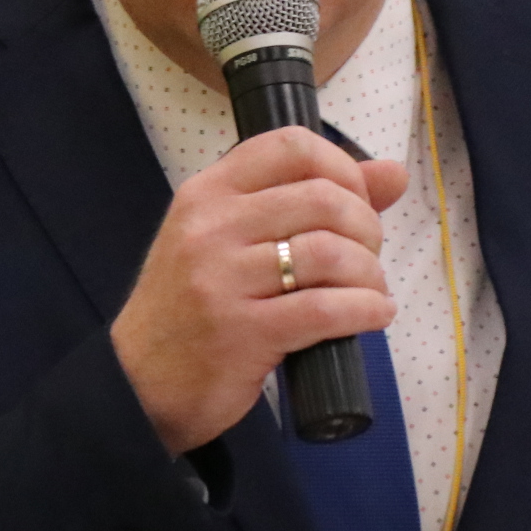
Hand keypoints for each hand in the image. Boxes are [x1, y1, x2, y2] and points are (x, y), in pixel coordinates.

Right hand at [111, 126, 406, 454]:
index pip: (290, 146)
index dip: (343, 167)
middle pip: (322, 199)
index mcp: (206, 193)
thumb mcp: (228, 242)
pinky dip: (365, 310)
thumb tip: (392, 172)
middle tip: (366, 257)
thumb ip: (303, 200)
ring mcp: (221, 280)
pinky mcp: (241, 333)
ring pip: (329, 253)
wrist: (137, 385)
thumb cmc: (191, 309)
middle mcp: (210, 227)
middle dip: (366, 227)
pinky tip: (374, 315)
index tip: (357, 200)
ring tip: (370, 291)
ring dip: (369, 273)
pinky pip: (324, 309)